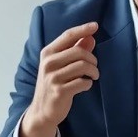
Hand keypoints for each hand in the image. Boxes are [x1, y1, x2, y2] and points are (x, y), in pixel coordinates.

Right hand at [20, 22, 99, 136]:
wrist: (42, 110)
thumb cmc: (54, 84)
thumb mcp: (61, 65)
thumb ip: (75, 50)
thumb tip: (90, 37)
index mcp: (48, 53)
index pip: (67, 35)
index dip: (82, 29)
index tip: (95, 25)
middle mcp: (48, 63)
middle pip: (79, 52)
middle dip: (92, 59)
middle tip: (94, 67)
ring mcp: (53, 77)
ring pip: (83, 66)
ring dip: (93, 72)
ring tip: (93, 76)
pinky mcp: (59, 91)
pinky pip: (82, 82)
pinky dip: (88, 84)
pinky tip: (85, 86)